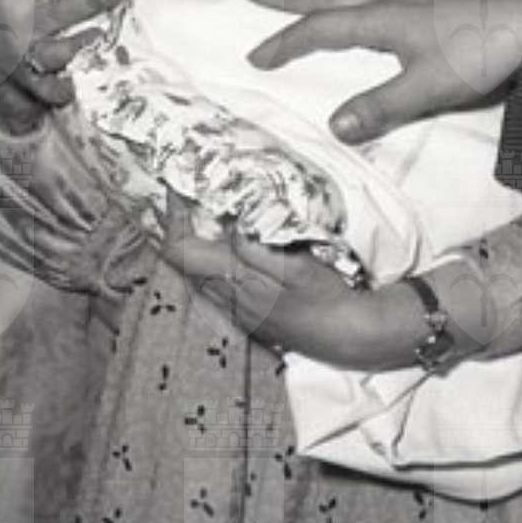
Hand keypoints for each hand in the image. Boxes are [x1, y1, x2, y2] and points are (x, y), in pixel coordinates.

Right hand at [0, 0, 128, 132]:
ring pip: (55, 51)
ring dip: (79, 44)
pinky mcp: (26, 79)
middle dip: (92, 1)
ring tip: (100, 32)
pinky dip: (59, 89)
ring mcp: (23, 52)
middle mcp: (21, 19)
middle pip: (61, 10)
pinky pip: (46, 88)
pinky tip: (73, 85)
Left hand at [158, 200, 446, 372]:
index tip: (177, 186)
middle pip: (181, 262)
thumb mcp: (296, 265)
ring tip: (198, 211)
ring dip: (192, 243)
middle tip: (184, 193)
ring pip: (195, 274)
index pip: (182, 250)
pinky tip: (222, 245)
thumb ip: (255, 248)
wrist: (348, 336)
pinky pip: (213, 285)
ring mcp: (236, 311)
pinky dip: (208, 260)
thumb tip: (225, 225)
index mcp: (236, 283)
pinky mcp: (248, 316)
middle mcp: (228, 300)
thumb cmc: (326, 296)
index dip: (173, 216)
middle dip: (178, 226)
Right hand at [240, 0, 521, 143]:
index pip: (319, 29)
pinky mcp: (426, 9)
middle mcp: (388, 4)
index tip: (254, 57)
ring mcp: (408, 4)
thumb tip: (333, 127)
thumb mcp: (428, 87)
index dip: (284, 43)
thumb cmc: (480, 55)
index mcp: (381, 20)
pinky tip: (358, 4)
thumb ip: (381, 106)